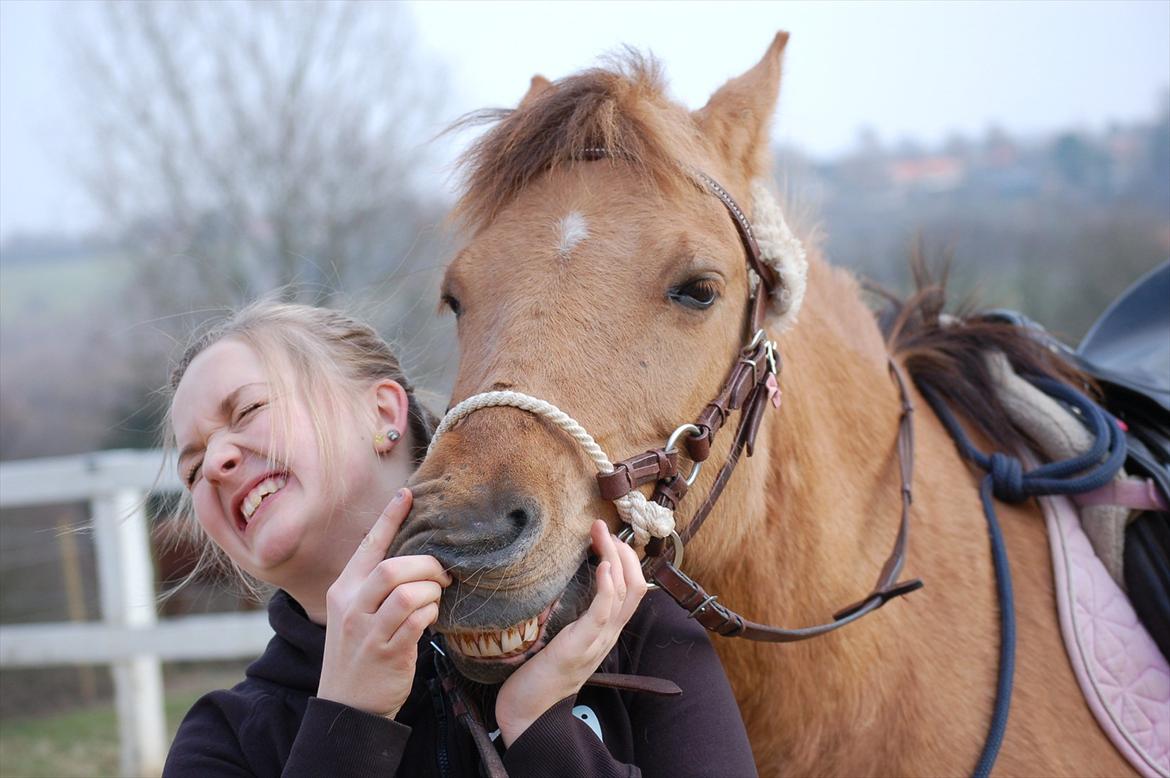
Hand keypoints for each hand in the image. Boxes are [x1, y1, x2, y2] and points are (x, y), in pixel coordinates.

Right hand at [317, 488, 451, 718]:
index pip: (368, 546)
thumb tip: (415, 558)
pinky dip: (430, 615)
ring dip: (430, 592)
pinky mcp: (386, 653)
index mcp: (343, 590)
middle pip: (391, 567)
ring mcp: (366, 631)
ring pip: (406, 593)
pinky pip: (416, 622)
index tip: (406, 494)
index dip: (389, 518)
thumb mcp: (356, 615)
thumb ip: (376, 587)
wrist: (348, 708)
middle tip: (441, 574)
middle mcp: (351, 607)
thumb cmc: (360, 654)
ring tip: (435, 599)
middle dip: (425, 565)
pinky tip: (430, 620)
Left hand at [495, 520, 647, 744]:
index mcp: (605, 632)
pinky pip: (604, 611)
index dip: (626, 560)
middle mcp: (608, 635)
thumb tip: (564, 588)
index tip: (608, 537)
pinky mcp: (581, 644)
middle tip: (604, 529)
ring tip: (602, 535)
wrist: (528, 713)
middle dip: (624, 552)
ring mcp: (598, 640)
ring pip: (625, 592)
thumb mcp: (561, 640)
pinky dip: (607, 584)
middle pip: (636, 586)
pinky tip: (602, 565)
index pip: (632, 590)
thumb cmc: (538, 675)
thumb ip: (571, 619)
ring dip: (615, 558)